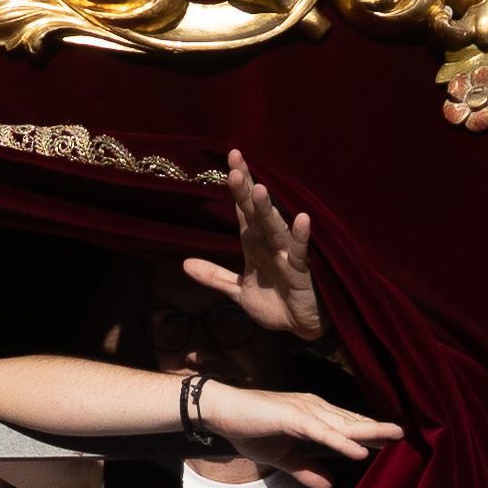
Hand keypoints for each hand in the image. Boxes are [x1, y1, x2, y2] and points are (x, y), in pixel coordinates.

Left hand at [192, 148, 326, 343]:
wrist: (300, 327)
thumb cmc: (275, 304)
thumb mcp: (239, 292)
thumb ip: (215, 276)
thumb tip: (184, 263)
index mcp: (254, 244)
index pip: (242, 210)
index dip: (237, 187)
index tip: (231, 160)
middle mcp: (269, 243)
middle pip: (256, 211)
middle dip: (246, 188)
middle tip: (236, 163)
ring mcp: (286, 254)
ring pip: (275, 227)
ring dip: (267, 210)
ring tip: (259, 188)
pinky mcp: (301, 270)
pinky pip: (301, 251)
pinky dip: (301, 236)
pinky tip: (303, 218)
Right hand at [199, 382, 401, 487]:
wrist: (221, 412)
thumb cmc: (249, 429)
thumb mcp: (282, 458)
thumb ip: (306, 469)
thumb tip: (330, 484)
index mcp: (313, 416)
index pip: (347, 426)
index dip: (370, 434)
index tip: (394, 442)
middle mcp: (314, 408)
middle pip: (353, 422)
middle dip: (379, 429)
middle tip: (408, 435)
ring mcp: (305, 410)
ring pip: (343, 424)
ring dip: (369, 432)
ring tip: (395, 437)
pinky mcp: (292, 417)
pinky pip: (322, 432)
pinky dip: (342, 441)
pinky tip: (360, 450)